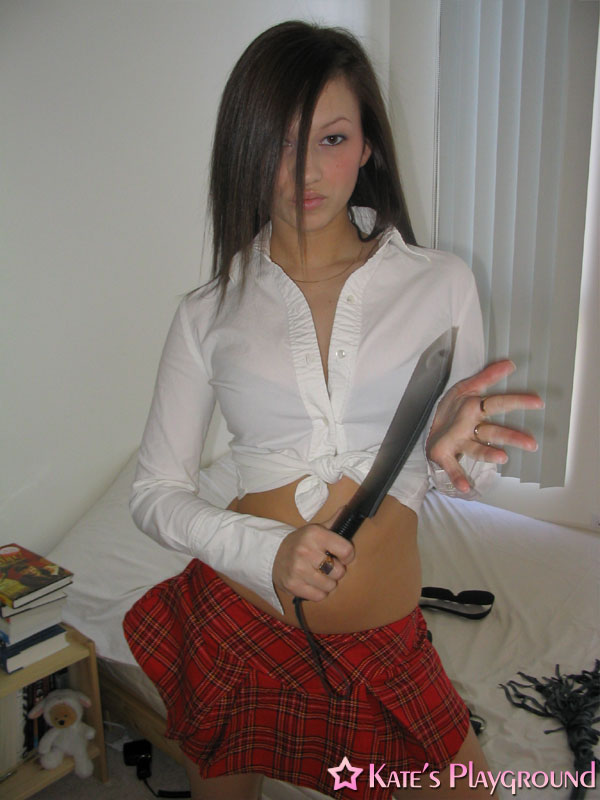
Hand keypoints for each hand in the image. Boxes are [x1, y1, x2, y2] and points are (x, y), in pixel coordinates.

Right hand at [272, 509, 354, 601]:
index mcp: (314, 534)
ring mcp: (298, 569)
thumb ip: (333, 522)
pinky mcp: (293, 585)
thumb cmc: (300, 542)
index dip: (348, 555)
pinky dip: (318, 592)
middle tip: (327, 565)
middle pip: (339, 571)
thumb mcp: (315, 529)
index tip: (341, 556)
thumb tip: (347, 509)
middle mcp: (306, 550)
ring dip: (327, 583)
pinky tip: (312, 583)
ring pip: (329, 586)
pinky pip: (318, 596)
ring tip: (319, 574)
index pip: (346, 550)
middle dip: (336, 570)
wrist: (273, 554)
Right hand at [426, 359, 544, 493]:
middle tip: (532, 444)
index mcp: (472, 407)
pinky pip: (451, 467)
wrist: (421, 424)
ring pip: (475, 448)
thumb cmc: (451, 408)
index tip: (538, 403)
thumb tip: (509, 363)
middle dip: (511, 436)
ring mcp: (455, 441)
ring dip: (487, 453)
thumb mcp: (467, 388)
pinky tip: (465, 488)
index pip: (498, 403)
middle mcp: (465, 424)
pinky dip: (456, 477)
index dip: (517, 402)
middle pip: (492, 430)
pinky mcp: (443, 454)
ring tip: (502, 458)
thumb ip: (488, 376)